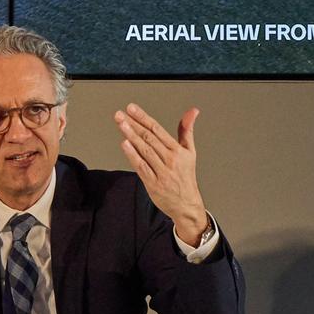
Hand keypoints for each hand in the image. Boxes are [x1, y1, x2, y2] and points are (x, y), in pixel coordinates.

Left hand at [114, 103, 209, 243]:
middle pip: (149, 138)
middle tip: (121, 114)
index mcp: (178, 150)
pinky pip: (141, 167)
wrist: (186, 204)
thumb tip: (193, 111)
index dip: (143, 117)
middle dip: (133, 124)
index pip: (157, 129)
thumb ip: (187, 130)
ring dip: (131, 136)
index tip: (132, 108)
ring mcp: (161, 172)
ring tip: (121, 124)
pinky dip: (133, 155)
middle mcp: (170, 159)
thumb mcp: (190, 151)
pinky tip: (124, 144)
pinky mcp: (153, 183)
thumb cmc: (186, 176)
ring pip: (144, 150)